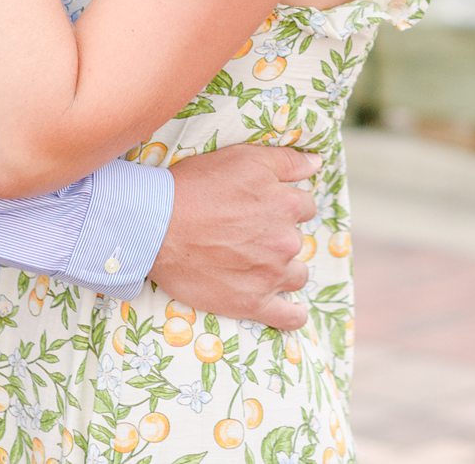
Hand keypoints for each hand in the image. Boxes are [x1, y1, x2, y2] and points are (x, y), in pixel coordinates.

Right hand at [150, 144, 319, 330]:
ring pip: (295, 275)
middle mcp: (285, 241)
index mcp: (286, 204)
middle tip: (247, 235)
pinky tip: (292, 311)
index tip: (263, 209)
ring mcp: (270, 275)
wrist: (157, 226)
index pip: (304, 206)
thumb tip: (317, 164)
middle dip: (278, 237)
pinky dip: (293, 315)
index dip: (284, 206)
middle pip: (296, 240)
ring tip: (256, 265)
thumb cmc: (197, 186)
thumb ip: (287, 161)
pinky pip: (288, 317)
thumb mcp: (245, 158)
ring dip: (283, 270)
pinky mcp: (252, 303)